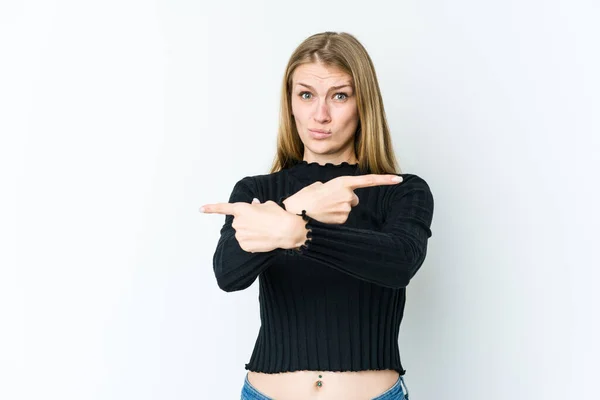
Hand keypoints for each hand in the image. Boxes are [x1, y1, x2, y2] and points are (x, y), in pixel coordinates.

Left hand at [200, 198, 301, 251]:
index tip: (201, 209)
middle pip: (238, 222)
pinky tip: (262, 239)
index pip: (223, 208)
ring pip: (242, 233)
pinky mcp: (244, 246)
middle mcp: (237, 222)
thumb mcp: (267, 205)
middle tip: (261, 222)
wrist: (286, 230)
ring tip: (263, 231)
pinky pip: (246, 243)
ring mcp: (240, 235)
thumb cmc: (278, 216)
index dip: (211, 208)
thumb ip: (256, 206)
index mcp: (241, 209)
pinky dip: (252, 242)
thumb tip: (253, 206)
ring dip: (249, 232)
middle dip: (247, 222)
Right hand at [283, 174, 402, 223]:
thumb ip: (331, 187)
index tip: (399, 179)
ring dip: (337, 209)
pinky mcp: (344, 220)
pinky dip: (334, 218)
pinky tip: (323, 217)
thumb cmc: (303, 199)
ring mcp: (347, 209)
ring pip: (347, 209)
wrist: (295, 215)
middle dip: (343, 200)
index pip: (368, 180)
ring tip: (322, 209)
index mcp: (342, 182)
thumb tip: (335, 194)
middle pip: (354, 198)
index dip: (385, 179)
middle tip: (326, 201)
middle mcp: (348, 195)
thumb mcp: (317, 185)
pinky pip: (342, 218)